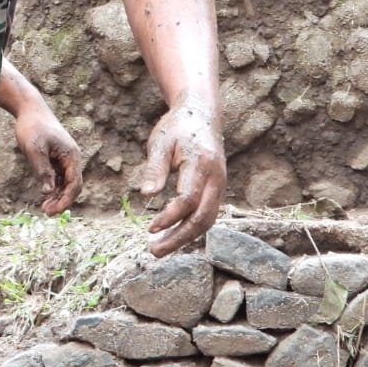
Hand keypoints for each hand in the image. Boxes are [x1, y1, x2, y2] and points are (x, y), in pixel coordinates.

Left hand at [12, 102, 82, 215]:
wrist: (30, 109)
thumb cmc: (32, 127)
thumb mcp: (34, 149)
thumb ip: (42, 170)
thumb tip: (49, 192)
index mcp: (71, 156)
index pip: (74, 184)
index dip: (65, 200)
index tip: (52, 211)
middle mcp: (72, 158)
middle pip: (72, 186)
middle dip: (62, 201)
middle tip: (47, 213)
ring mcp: (65, 158)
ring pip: (66, 183)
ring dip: (58, 196)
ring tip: (45, 209)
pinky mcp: (57, 157)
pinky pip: (59, 176)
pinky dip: (54, 187)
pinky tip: (45, 196)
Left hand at [141, 106, 225, 255]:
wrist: (201, 114)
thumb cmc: (177, 127)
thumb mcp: (161, 142)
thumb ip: (155, 169)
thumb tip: (146, 194)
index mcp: (201, 164)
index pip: (188, 199)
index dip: (170, 216)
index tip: (150, 228)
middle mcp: (217, 178)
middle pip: (202, 218)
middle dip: (179, 238)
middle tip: (154, 251)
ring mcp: (221, 185)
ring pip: (207, 220)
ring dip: (185, 237)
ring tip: (161, 248)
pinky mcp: (218, 189)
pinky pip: (208, 214)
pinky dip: (192, 228)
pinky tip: (174, 236)